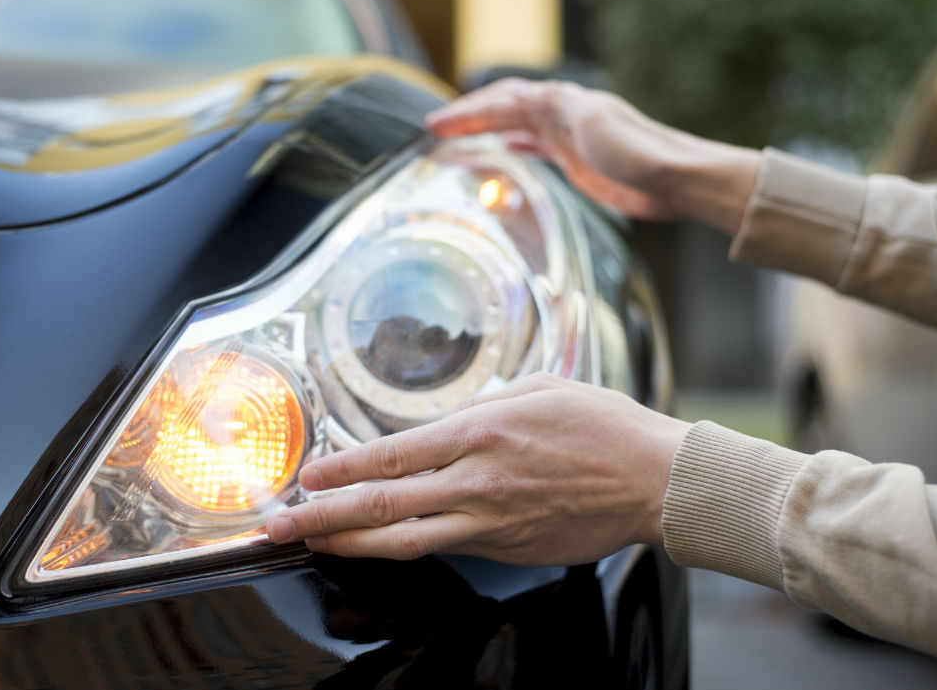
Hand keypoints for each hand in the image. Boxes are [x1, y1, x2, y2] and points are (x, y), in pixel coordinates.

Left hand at [266, 373, 692, 564]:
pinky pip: (446, 548)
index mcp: (481, 431)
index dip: (341, 467)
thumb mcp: (539, 389)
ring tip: (313, 544)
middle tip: (280, 525)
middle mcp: (476, 480)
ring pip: (405, 541)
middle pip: (383, 504)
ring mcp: (490, 521)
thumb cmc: (603, 425)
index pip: (392, 453)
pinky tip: (381, 545)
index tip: (306, 476)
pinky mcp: (506, 548)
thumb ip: (484, 405)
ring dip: (352, 543)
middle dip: (323, 516)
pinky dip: (406, 547)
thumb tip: (448, 423)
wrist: (657, 481)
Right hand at [426, 79, 760, 235]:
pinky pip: (533, 147)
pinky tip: (499, 154)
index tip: (435, 123)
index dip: (468, 110)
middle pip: (504, 109)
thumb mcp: (594, 123)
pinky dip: (510, 147)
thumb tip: (516, 96)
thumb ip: (556, 108)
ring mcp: (568, 137)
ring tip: (454, 138)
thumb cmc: (639, 152)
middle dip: (468, 116)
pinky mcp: (577, 161)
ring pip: (515, 127)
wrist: (676, 179)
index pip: (504, 100)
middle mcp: (562, 115)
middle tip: (434, 130)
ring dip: (484, 129)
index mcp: (562, 102)